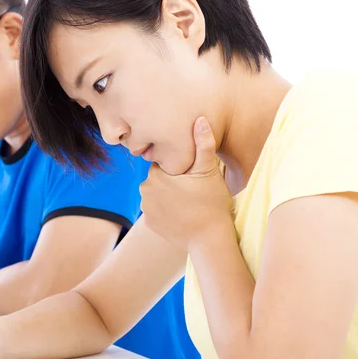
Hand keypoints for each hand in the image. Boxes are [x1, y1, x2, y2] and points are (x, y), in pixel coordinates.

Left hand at [140, 117, 232, 250]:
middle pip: (159, 177)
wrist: (209, 239)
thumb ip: (203, 145)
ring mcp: (146, 208)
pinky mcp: (149, 223)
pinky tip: (180, 212)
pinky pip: (156, 210)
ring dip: (168, 194)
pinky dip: (166, 210)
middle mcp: (145, 190)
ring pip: (157, 193)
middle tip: (192, 188)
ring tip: (187, 200)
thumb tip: (199, 119)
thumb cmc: (212, 203)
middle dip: (172, 180)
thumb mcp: (210, 171)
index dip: (179, 166)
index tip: (192, 174)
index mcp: (156, 174)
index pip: (164, 162)